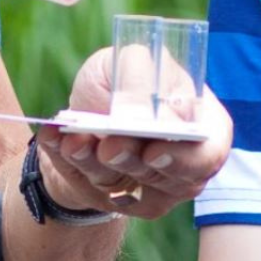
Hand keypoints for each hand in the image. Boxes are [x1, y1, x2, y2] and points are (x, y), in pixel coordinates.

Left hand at [36, 49, 233, 219]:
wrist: (88, 112)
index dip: (183, 158)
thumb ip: (139, 78)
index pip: (207, 156)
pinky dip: (64, 160)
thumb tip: (137, 114)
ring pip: (118, 184)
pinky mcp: (106, 199)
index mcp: (204, 130)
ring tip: (74, 141)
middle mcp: (181, 169)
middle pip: (162, 177)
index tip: (153, 150)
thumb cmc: (124, 83)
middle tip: (109, 147)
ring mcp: (144, 191)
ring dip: (92, 161)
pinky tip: (53, 137)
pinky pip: (82, 184)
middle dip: (131, 159)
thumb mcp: (133, 61)